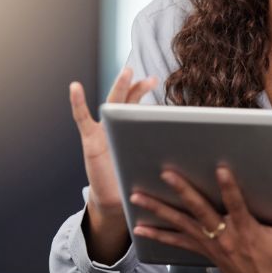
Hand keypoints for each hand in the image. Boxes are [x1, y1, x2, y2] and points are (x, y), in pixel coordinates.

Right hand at [70, 67, 157, 262]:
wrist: (114, 200)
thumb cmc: (135, 180)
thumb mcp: (152, 164)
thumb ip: (165, 153)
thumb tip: (197, 150)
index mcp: (133, 131)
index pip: (142, 107)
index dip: (150, 96)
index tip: (160, 83)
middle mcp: (118, 127)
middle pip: (128, 101)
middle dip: (138, 87)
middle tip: (150, 77)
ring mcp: (103, 131)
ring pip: (112, 104)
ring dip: (120, 87)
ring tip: (127, 72)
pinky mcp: (90, 140)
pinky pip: (82, 118)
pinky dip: (78, 102)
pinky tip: (75, 87)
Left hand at [130, 167, 271, 272]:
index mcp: (246, 231)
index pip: (236, 205)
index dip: (229, 187)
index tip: (221, 169)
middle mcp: (224, 236)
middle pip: (200, 209)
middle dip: (182, 190)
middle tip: (167, 174)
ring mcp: (211, 245)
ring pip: (181, 223)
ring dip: (158, 209)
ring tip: (137, 197)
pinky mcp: (204, 251)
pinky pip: (177, 242)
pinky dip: (158, 235)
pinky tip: (141, 229)